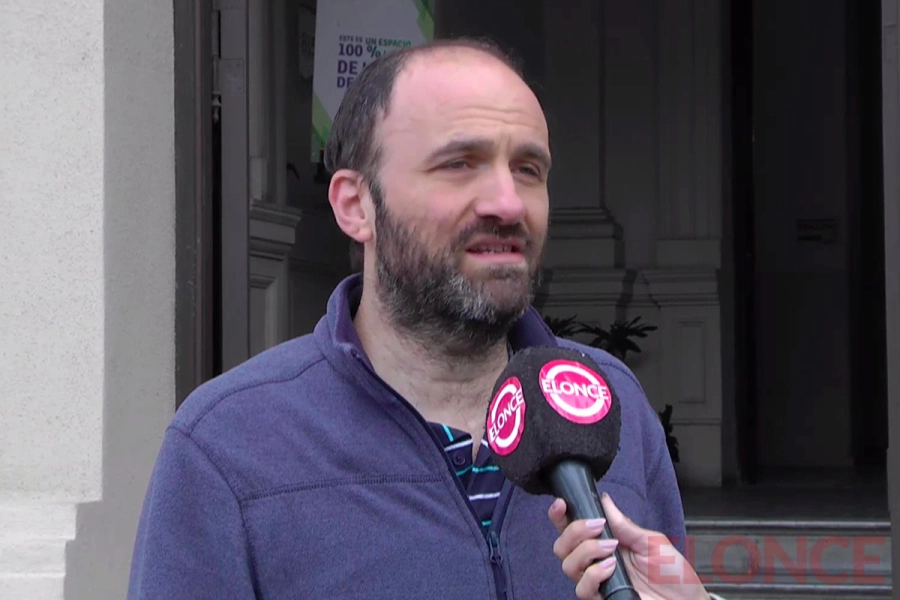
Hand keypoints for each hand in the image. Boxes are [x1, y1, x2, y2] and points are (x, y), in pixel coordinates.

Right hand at [549, 492, 710, 599]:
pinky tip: (610, 568)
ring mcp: (598, 583)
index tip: (561, 503)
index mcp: (605, 544)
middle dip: (574, 530)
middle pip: (561, 546)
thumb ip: (625, 525)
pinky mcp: (602, 599)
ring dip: (586, 551)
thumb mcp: (652, 542)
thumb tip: (605, 500)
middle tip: (598, 526)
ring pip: (567, 565)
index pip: (572, 529)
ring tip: (611, 549)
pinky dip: (593, 574)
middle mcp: (596, 563)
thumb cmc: (674, 574)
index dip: (560, 516)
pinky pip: (582, 588)